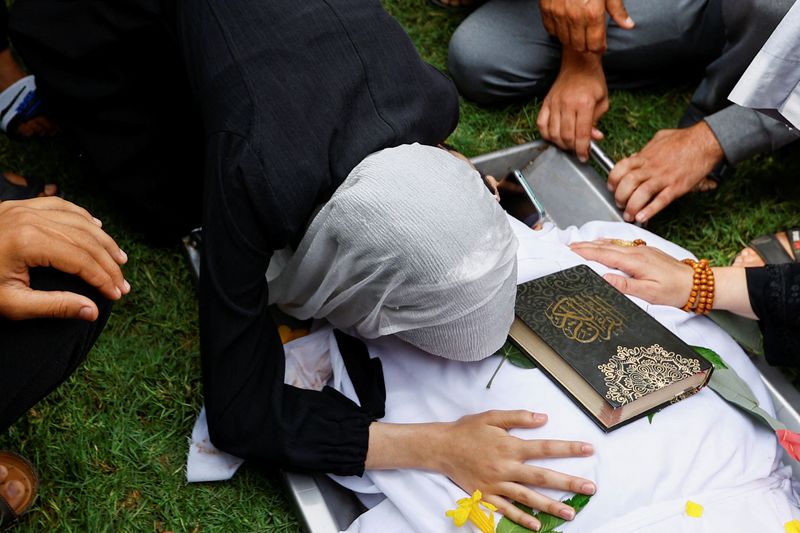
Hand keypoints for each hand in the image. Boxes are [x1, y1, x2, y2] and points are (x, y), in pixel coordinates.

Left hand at [0, 197, 128, 320]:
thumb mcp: (12, 304)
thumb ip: (54, 307)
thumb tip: (92, 311)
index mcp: (28, 241)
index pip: (81, 259)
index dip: (103, 278)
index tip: (116, 295)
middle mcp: (29, 218)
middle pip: (84, 239)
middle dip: (108, 263)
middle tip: (122, 283)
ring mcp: (23, 209)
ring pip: (77, 219)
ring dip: (102, 239)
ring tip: (119, 258)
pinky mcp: (17, 206)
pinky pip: (60, 205)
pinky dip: (82, 216)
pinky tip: (96, 227)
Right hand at [437, 410, 595, 530]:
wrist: (441, 448)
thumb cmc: (467, 430)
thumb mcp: (492, 417)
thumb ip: (518, 417)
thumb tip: (543, 417)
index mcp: (510, 446)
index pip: (545, 448)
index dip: (568, 449)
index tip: (589, 450)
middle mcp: (506, 467)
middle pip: (542, 476)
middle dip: (568, 483)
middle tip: (590, 489)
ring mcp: (497, 484)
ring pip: (528, 497)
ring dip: (550, 506)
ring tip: (571, 514)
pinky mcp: (487, 495)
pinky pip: (507, 509)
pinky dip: (522, 518)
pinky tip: (538, 525)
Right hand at [537, 50, 607, 161]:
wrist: (578, 63)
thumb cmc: (593, 82)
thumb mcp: (602, 102)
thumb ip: (596, 122)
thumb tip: (594, 139)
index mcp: (584, 104)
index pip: (582, 134)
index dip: (583, 149)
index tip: (584, 157)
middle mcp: (567, 104)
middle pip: (566, 136)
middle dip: (572, 148)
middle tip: (576, 150)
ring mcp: (554, 103)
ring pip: (552, 133)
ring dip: (559, 144)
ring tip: (566, 145)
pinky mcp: (546, 102)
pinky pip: (541, 124)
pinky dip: (546, 134)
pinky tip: (553, 137)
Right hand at [540, 0, 633, 52]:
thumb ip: (617, 9)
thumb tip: (628, 26)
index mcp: (593, 13)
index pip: (595, 44)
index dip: (599, 48)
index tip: (601, 46)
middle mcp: (575, 17)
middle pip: (580, 46)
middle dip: (586, 47)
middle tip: (590, 42)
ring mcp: (559, 14)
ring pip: (565, 40)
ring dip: (572, 41)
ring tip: (579, 35)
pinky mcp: (547, 10)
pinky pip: (551, 31)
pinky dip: (558, 32)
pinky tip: (565, 26)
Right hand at [570, 239, 756, 317]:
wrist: (698, 283)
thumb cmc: (676, 291)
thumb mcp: (650, 293)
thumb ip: (626, 285)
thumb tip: (605, 278)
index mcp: (635, 261)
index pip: (604, 255)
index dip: (586, 252)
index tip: (570, 251)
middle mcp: (637, 252)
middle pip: (606, 246)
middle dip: (586, 245)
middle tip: (568, 246)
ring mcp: (642, 249)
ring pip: (613, 243)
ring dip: (595, 243)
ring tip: (580, 244)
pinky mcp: (647, 251)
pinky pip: (622, 244)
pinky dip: (608, 243)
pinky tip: (604, 243)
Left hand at [607, 122, 723, 222]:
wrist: (706, 141)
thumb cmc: (684, 139)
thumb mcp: (659, 138)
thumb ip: (646, 149)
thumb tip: (636, 156)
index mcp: (646, 156)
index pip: (620, 168)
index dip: (612, 179)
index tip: (612, 187)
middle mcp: (652, 167)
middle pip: (627, 183)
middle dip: (620, 196)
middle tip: (620, 204)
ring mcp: (664, 178)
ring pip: (641, 194)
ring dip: (632, 207)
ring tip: (629, 215)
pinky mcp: (677, 187)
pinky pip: (661, 201)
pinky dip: (650, 211)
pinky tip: (642, 218)